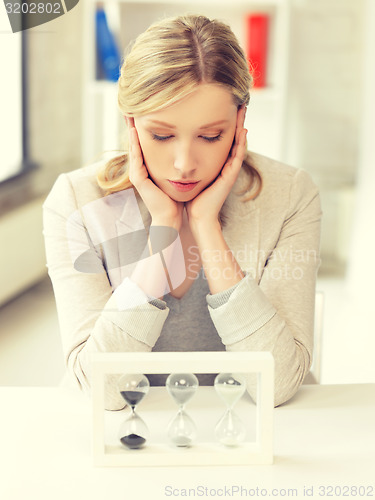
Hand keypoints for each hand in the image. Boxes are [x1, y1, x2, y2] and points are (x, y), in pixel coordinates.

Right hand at [126, 118, 183, 229]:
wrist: (171, 217)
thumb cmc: (175, 198)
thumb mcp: (175, 174)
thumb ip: (176, 161)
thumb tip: (187, 145)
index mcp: (148, 166)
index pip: (143, 142)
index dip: (142, 126)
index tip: (143, 108)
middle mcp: (139, 169)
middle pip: (135, 141)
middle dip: (133, 124)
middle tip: (130, 105)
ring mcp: (137, 174)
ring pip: (133, 147)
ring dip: (131, 130)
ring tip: (129, 113)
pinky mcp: (138, 179)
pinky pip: (136, 158)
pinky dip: (135, 145)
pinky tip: (135, 132)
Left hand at [185, 106, 246, 231]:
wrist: (197, 216)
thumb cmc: (191, 197)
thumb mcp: (188, 174)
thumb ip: (186, 161)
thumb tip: (175, 149)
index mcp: (215, 163)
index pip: (220, 138)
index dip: (223, 123)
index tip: (221, 106)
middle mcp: (224, 164)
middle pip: (232, 137)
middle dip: (235, 120)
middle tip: (237, 102)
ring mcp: (229, 169)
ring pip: (238, 143)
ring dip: (241, 126)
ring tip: (242, 110)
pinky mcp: (230, 175)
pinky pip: (238, 156)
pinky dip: (241, 143)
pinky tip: (243, 130)